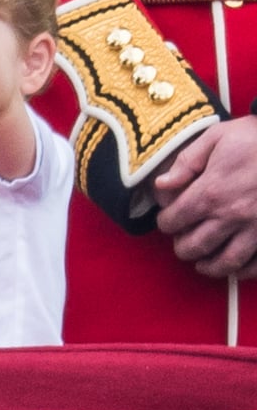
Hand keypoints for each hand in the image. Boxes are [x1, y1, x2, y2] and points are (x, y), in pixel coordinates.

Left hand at [154, 115, 256, 278]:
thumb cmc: (255, 138)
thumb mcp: (215, 138)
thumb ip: (186, 163)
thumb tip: (161, 184)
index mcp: (211, 191)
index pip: (176, 219)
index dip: (166, 222)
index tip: (167, 220)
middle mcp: (231, 215)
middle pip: (196, 245)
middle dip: (183, 248)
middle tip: (181, 245)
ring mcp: (256, 228)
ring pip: (226, 260)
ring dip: (209, 266)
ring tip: (202, 264)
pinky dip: (243, 271)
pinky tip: (235, 268)